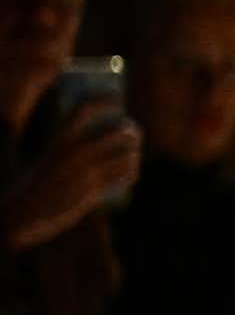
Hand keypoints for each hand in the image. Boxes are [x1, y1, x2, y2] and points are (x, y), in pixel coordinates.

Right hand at [0, 102, 142, 250]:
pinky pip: (124, 175)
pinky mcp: (91, 190)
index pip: (83, 109)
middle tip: (135, 135)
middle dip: (132, 131)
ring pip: (127, 154)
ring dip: (134, 156)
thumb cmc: (35, 187)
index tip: (116, 100)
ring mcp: (83, 170)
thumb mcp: (49, 160)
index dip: (103, 99)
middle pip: (118, 131)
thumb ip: (71, 148)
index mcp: (58, 140)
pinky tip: (129, 176)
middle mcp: (72, 151)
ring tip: (131, 159)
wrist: (19, 215)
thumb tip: (105, 137)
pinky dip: (132, 173)